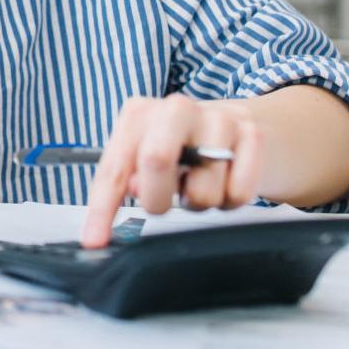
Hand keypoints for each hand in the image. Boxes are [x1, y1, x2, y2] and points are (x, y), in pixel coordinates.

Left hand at [80, 96, 262, 247]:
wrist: (236, 126)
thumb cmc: (181, 148)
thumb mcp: (146, 155)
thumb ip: (131, 175)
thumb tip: (134, 188)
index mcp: (139, 114)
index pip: (115, 167)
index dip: (103, 208)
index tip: (95, 240)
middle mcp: (176, 108)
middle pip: (156, 159)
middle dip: (157, 198)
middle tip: (165, 202)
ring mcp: (217, 118)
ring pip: (203, 190)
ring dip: (199, 202)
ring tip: (199, 184)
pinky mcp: (253, 134)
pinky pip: (239, 192)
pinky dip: (231, 199)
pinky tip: (226, 181)